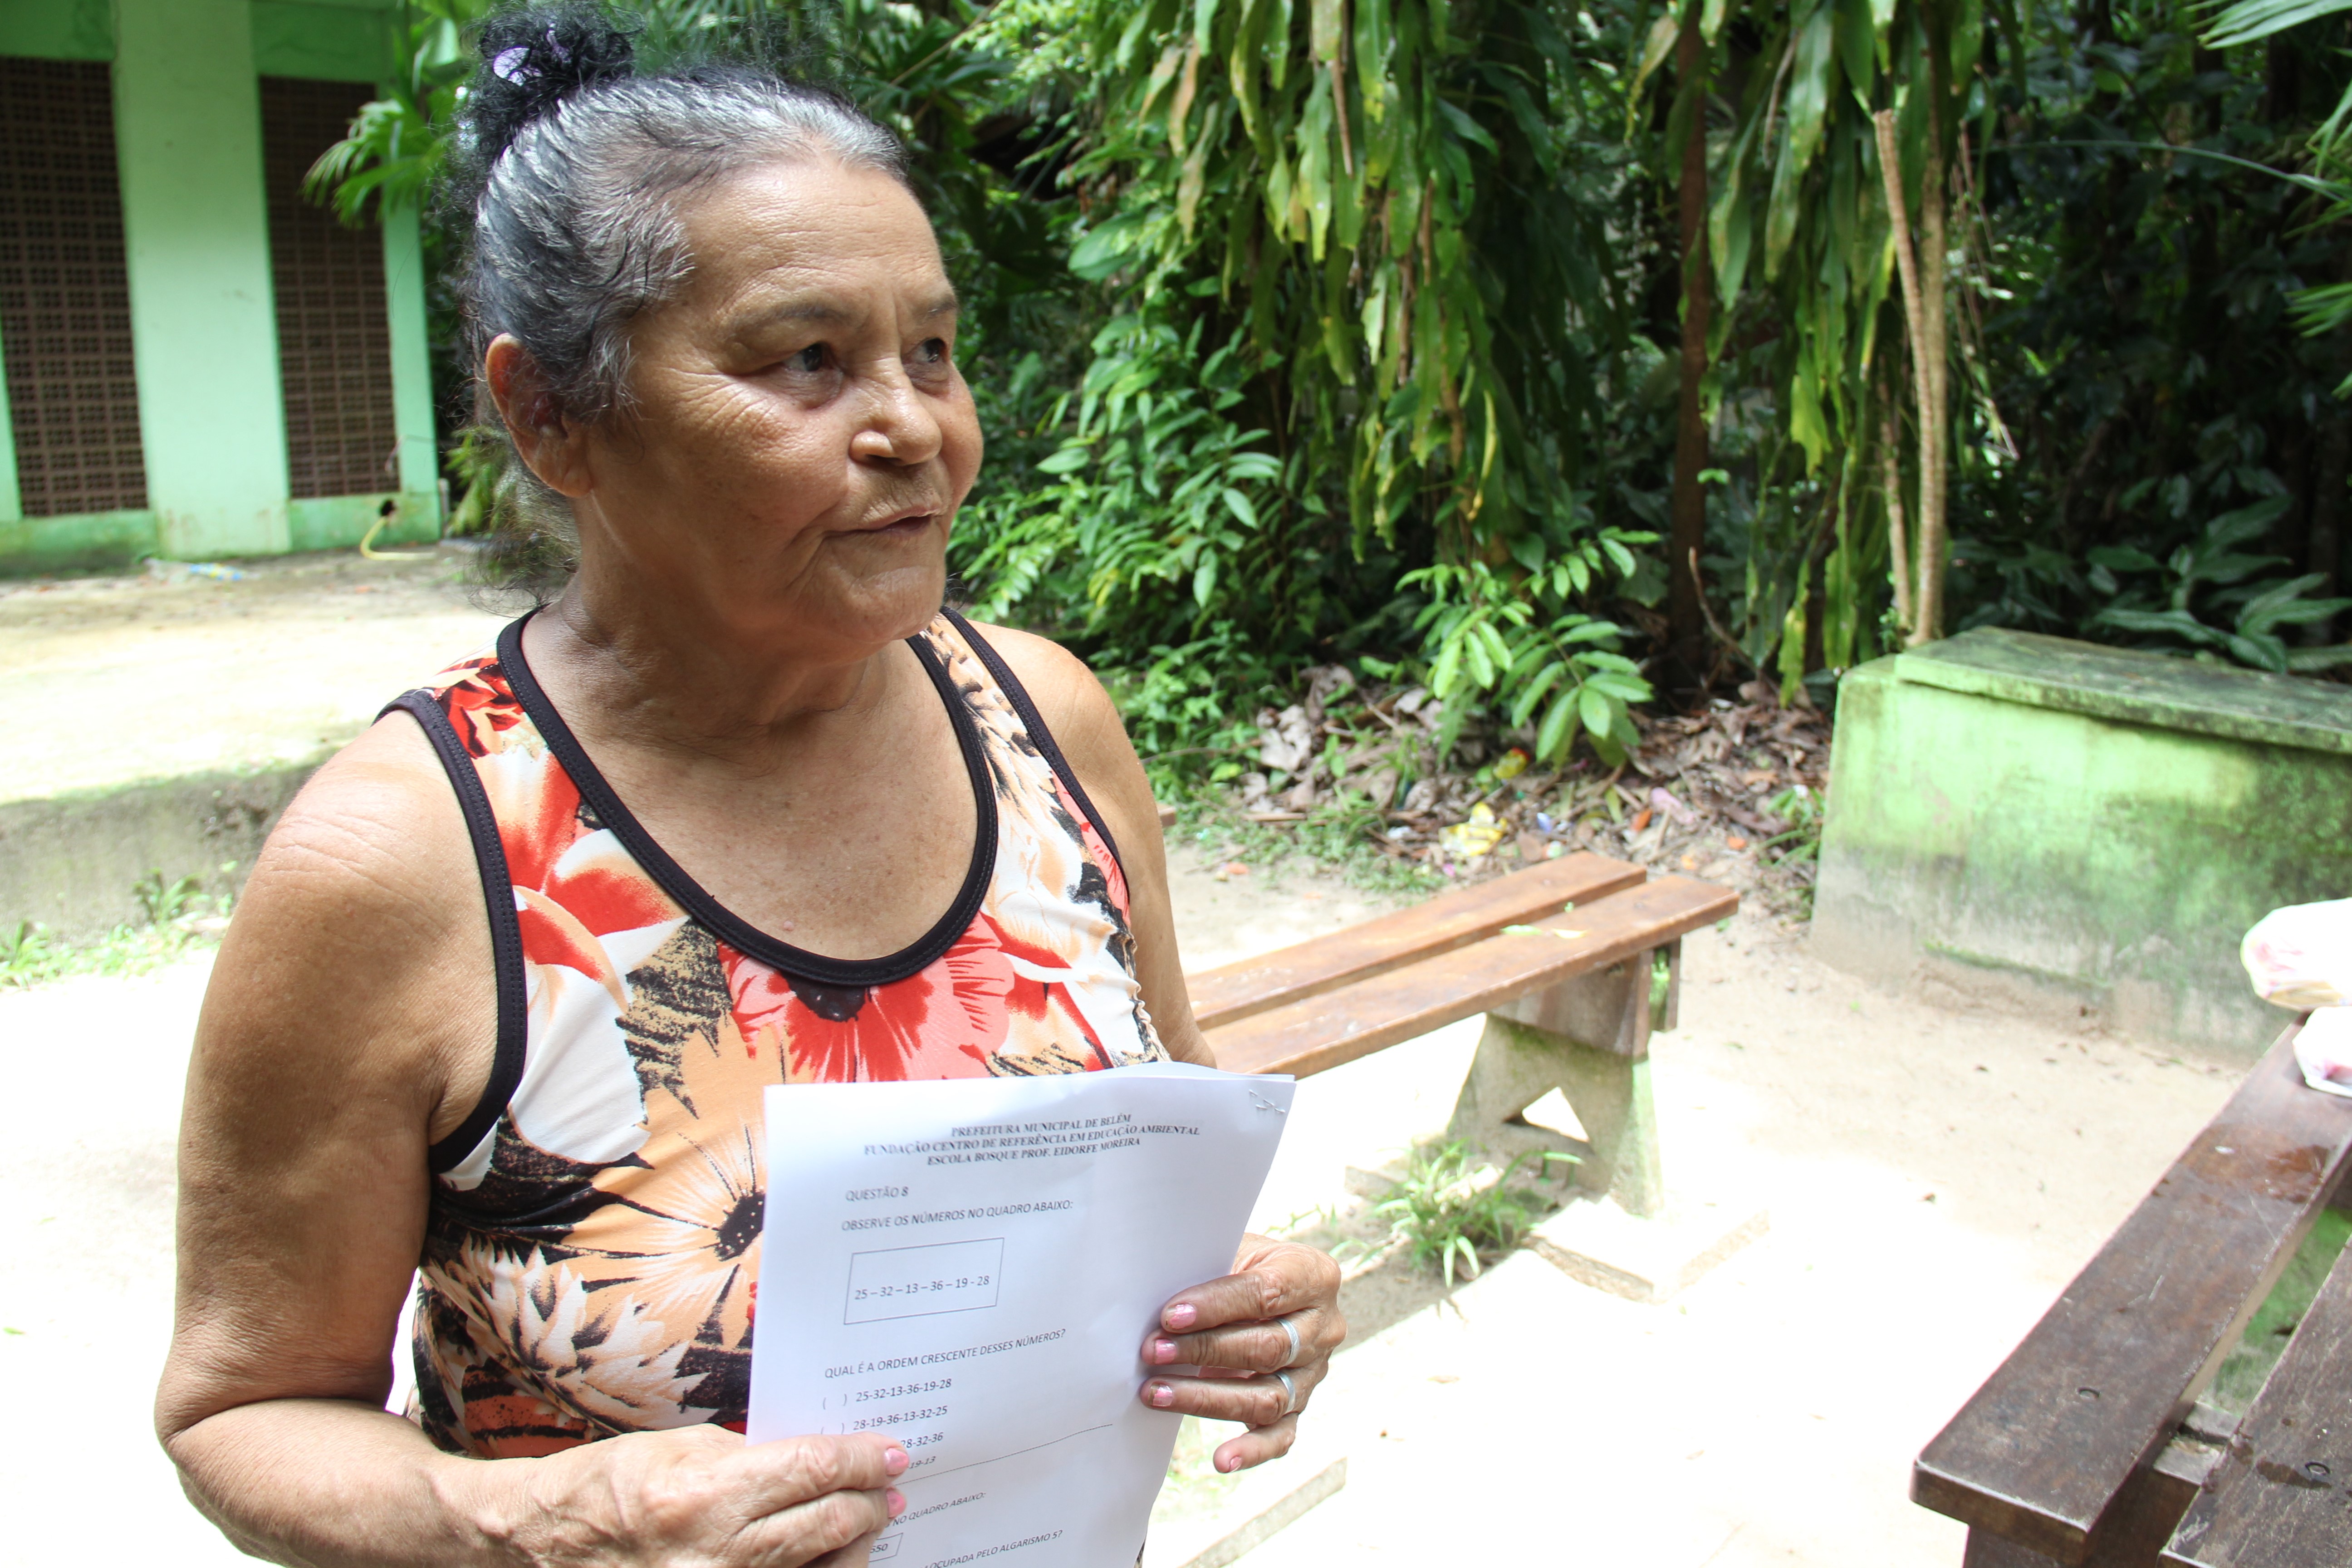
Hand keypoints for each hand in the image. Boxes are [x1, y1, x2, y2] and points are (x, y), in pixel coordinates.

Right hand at [485, 1424, 907, 1566]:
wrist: (547, 1543)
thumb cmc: (611, 1485)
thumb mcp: (681, 1449)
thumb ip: (749, 1457)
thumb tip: (814, 1461)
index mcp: (703, 1494)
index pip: (811, 1471)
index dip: (860, 1460)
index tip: (888, 1453)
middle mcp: (713, 1554)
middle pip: (824, 1524)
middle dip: (867, 1502)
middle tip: (889, 1485)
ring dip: (854, 1542)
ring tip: (869, 1519)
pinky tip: (831, 1555)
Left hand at [1137, 1235, 1345, 1472]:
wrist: (1267, 1286)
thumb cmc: (1240, 1264)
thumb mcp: (1232, 1249)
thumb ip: (1210, 1271)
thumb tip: (1163, 1310)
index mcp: (1313, 1276)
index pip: (1267, 1293)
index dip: (1217, 1306)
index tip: (1169, 1316)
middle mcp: (1324, 1327)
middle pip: (1267, 1348)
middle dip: (1203, 1351)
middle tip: (1152, 1351)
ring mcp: (1314, 1372)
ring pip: (1268, 1396)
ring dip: (1207, 1398)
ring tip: (1155, 1392)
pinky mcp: (1299, 1406)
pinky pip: (1281, 1436)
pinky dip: (1252, 1451)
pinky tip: (1221, 1461)